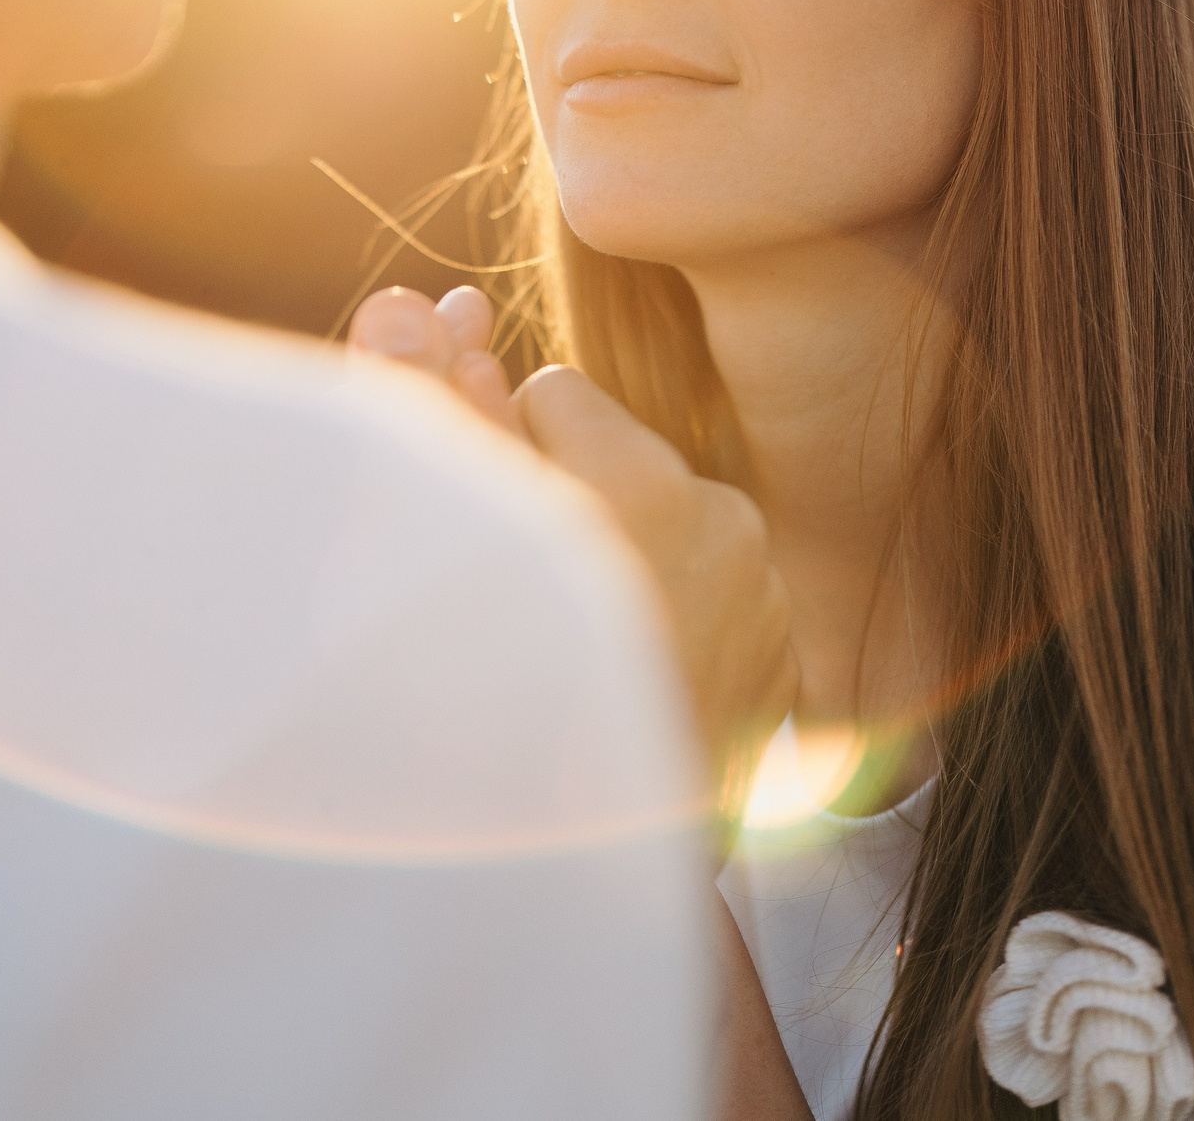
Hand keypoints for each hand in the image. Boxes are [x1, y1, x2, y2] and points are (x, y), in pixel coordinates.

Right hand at [349, 287, 797, 816]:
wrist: (552, 891)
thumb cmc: (465, 711)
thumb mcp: (418, 545)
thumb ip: (420, 411)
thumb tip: (411, 302)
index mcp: (642, 492)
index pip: (553, 395)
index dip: (499, 453)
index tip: (476, 521)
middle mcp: (724, 534)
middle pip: (616, 465)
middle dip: (562, 505)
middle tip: (508, 600)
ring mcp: (764, 608)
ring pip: (667, 534)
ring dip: (615, 568)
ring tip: (556, 659)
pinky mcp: (782, 670)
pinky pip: (713, 602)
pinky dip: (668, 628)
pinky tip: (615, 689)